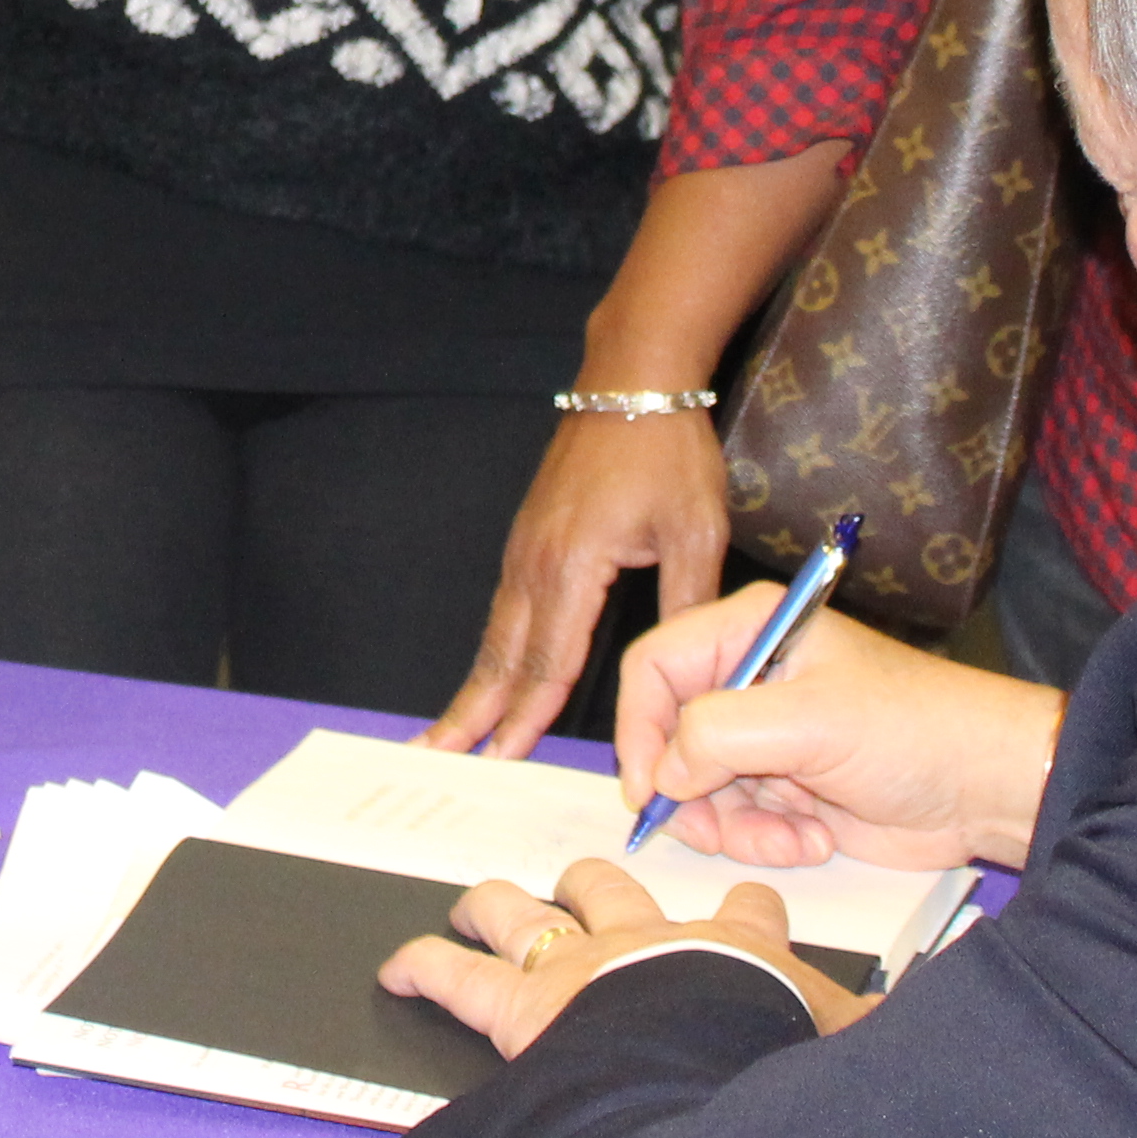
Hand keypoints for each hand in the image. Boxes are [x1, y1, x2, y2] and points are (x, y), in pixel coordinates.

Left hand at [381, 858, 868, 1061]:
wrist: (712, 1056)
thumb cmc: (779, 1052)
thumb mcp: (847, 1043)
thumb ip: (879, 1037)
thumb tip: (930, 1034)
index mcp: (737, 950)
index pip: (753, 911)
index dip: (752, 903)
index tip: (753, 899)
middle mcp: (652, 939)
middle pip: (615, 889)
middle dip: (595, 881)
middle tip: (583, 880)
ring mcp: (582, 964)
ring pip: (527, 913)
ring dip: (499, 906)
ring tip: (477, 901)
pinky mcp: (525, 1002)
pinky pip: (460, 976)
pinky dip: (424, 965)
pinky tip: (396, 964)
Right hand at [420, 142, 854, 756]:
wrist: (632, 380)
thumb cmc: (667, 450)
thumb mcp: (696, 530)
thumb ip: (687, 603)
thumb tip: (691, 670)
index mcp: (575, 564)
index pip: (549, 657)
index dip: (528, 712)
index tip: (503, 757)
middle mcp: (537, 561)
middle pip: (502, 653)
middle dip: (473, 711)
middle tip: (441, 757)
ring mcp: (526, 546)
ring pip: (497, 632)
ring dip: (475, 685)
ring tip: (451, 731)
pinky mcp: (531, 536)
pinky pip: (505, 607)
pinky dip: (493, 649)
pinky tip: (491, 671)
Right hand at [618, 594, 1062, 874]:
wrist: (987, 789)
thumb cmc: (914, 730)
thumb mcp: (810, 722)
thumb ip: (719, 734)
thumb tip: (662, 775)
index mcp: (750, 630)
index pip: (654, 668)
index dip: (639, 728)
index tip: (647, 788)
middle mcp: (750, 680)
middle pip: (669, 740)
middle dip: (693, 794)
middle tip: (718, 829)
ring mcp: (767, 740)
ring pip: (699, 792)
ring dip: (735, 827)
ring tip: (791, 837)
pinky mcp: (786, 790)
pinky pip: (737, 823)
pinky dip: (765, 841)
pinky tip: (814, 840)